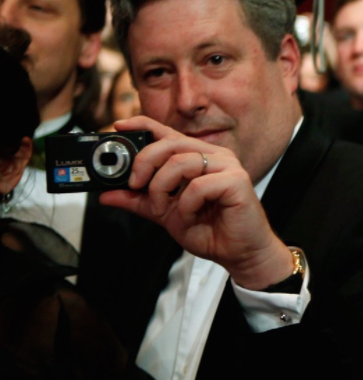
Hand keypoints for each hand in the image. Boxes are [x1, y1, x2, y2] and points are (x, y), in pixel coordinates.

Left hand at [98, 117, 294, 288]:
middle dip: (144, 163)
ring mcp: (228, 166)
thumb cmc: (211, 231)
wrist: (238, 253)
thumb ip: (139, 201)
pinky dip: (186, 206)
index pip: (168, 132)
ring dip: (162, 188)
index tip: (118, 127)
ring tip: (165, 208)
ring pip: (181, 162)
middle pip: (170, 143)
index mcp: (198, 157)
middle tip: (135, 185)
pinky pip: (198, 186)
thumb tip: (107, 195)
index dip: (143, 125)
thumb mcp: (165, 214)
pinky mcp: (237, 181)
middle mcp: (214, 156)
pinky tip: (191, 217)